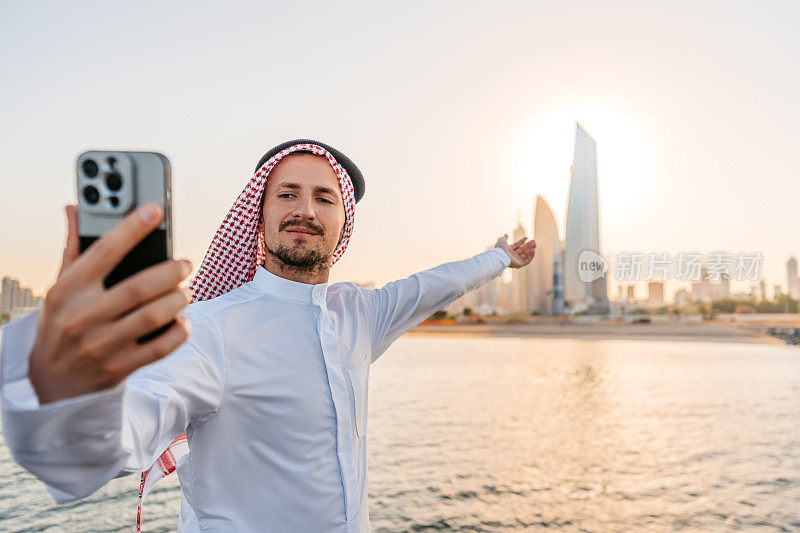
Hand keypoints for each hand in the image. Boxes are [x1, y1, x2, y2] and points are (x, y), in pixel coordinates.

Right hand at [28, 203, 192, 403]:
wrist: (52, 385)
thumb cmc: (61, 326)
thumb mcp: (59, 289)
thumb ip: (73, 250)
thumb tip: (75, 208)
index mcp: (67, 291)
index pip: (103, 252)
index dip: (131, 228)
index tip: (155, 210)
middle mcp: (82, 317)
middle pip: (138, 287)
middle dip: (171, 271)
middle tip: (185, 264)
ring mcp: (101, 345)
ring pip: (154, 315)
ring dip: (179, 299)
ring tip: (186, 291)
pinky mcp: (119, 368)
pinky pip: (161, 346)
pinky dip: (180, 330)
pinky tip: (182, 320)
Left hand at [494, 234, 536, 268]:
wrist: (500, 255)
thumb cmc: (500, 248)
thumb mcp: (502, 241)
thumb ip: (504, 237)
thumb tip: (505, 234)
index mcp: (509, 251)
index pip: (517, 246)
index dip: (522, 241)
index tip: (526, 237)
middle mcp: (513, 256)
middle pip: (523, 250)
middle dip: (529, 245)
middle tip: (534, 241)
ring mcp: (517, 260)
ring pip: (526, 254)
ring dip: (531, 249)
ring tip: (535, 244)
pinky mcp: (520, 264)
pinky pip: (527, 261)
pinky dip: (531, 256)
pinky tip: (533, 250)